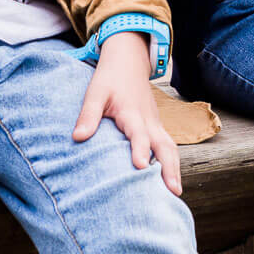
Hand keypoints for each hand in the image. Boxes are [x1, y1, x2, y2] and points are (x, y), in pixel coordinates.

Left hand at [72, 32, 181, 194]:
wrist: (128, 61)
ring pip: (170, 147)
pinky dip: (172, 163)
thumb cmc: (110, 79)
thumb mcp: (95, 92)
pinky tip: (169, 181)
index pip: (139, 133)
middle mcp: (148, 120)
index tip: (140, 166)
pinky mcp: (156, 127)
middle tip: (172, 190)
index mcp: (132, 112)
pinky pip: (168, 146)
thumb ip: (88, 115)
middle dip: (169, 168)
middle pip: (164, 145)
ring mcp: (155, 124)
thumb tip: (78, 138)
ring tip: (175, 192)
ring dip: (174, 169)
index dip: (140, 149)